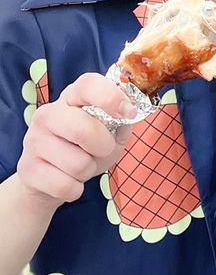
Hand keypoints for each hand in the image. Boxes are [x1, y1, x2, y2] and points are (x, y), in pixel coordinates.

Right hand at [17, 74, 133, 208]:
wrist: (46, 180)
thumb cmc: (84, 150)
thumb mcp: (108, 133)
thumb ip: (121, 122)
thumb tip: (128, 115)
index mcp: (71, 98)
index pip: (87, 85)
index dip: (111, 97)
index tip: (128, 112)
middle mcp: (48, 114)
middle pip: (83, 130)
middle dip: (104, 147)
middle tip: (101, 150)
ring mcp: (34, 140)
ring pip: (78, 164)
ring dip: (89, 170)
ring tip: (80, 166)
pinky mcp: (27, 169)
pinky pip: (66, 185)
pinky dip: (75, 189)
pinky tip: (68, 180)